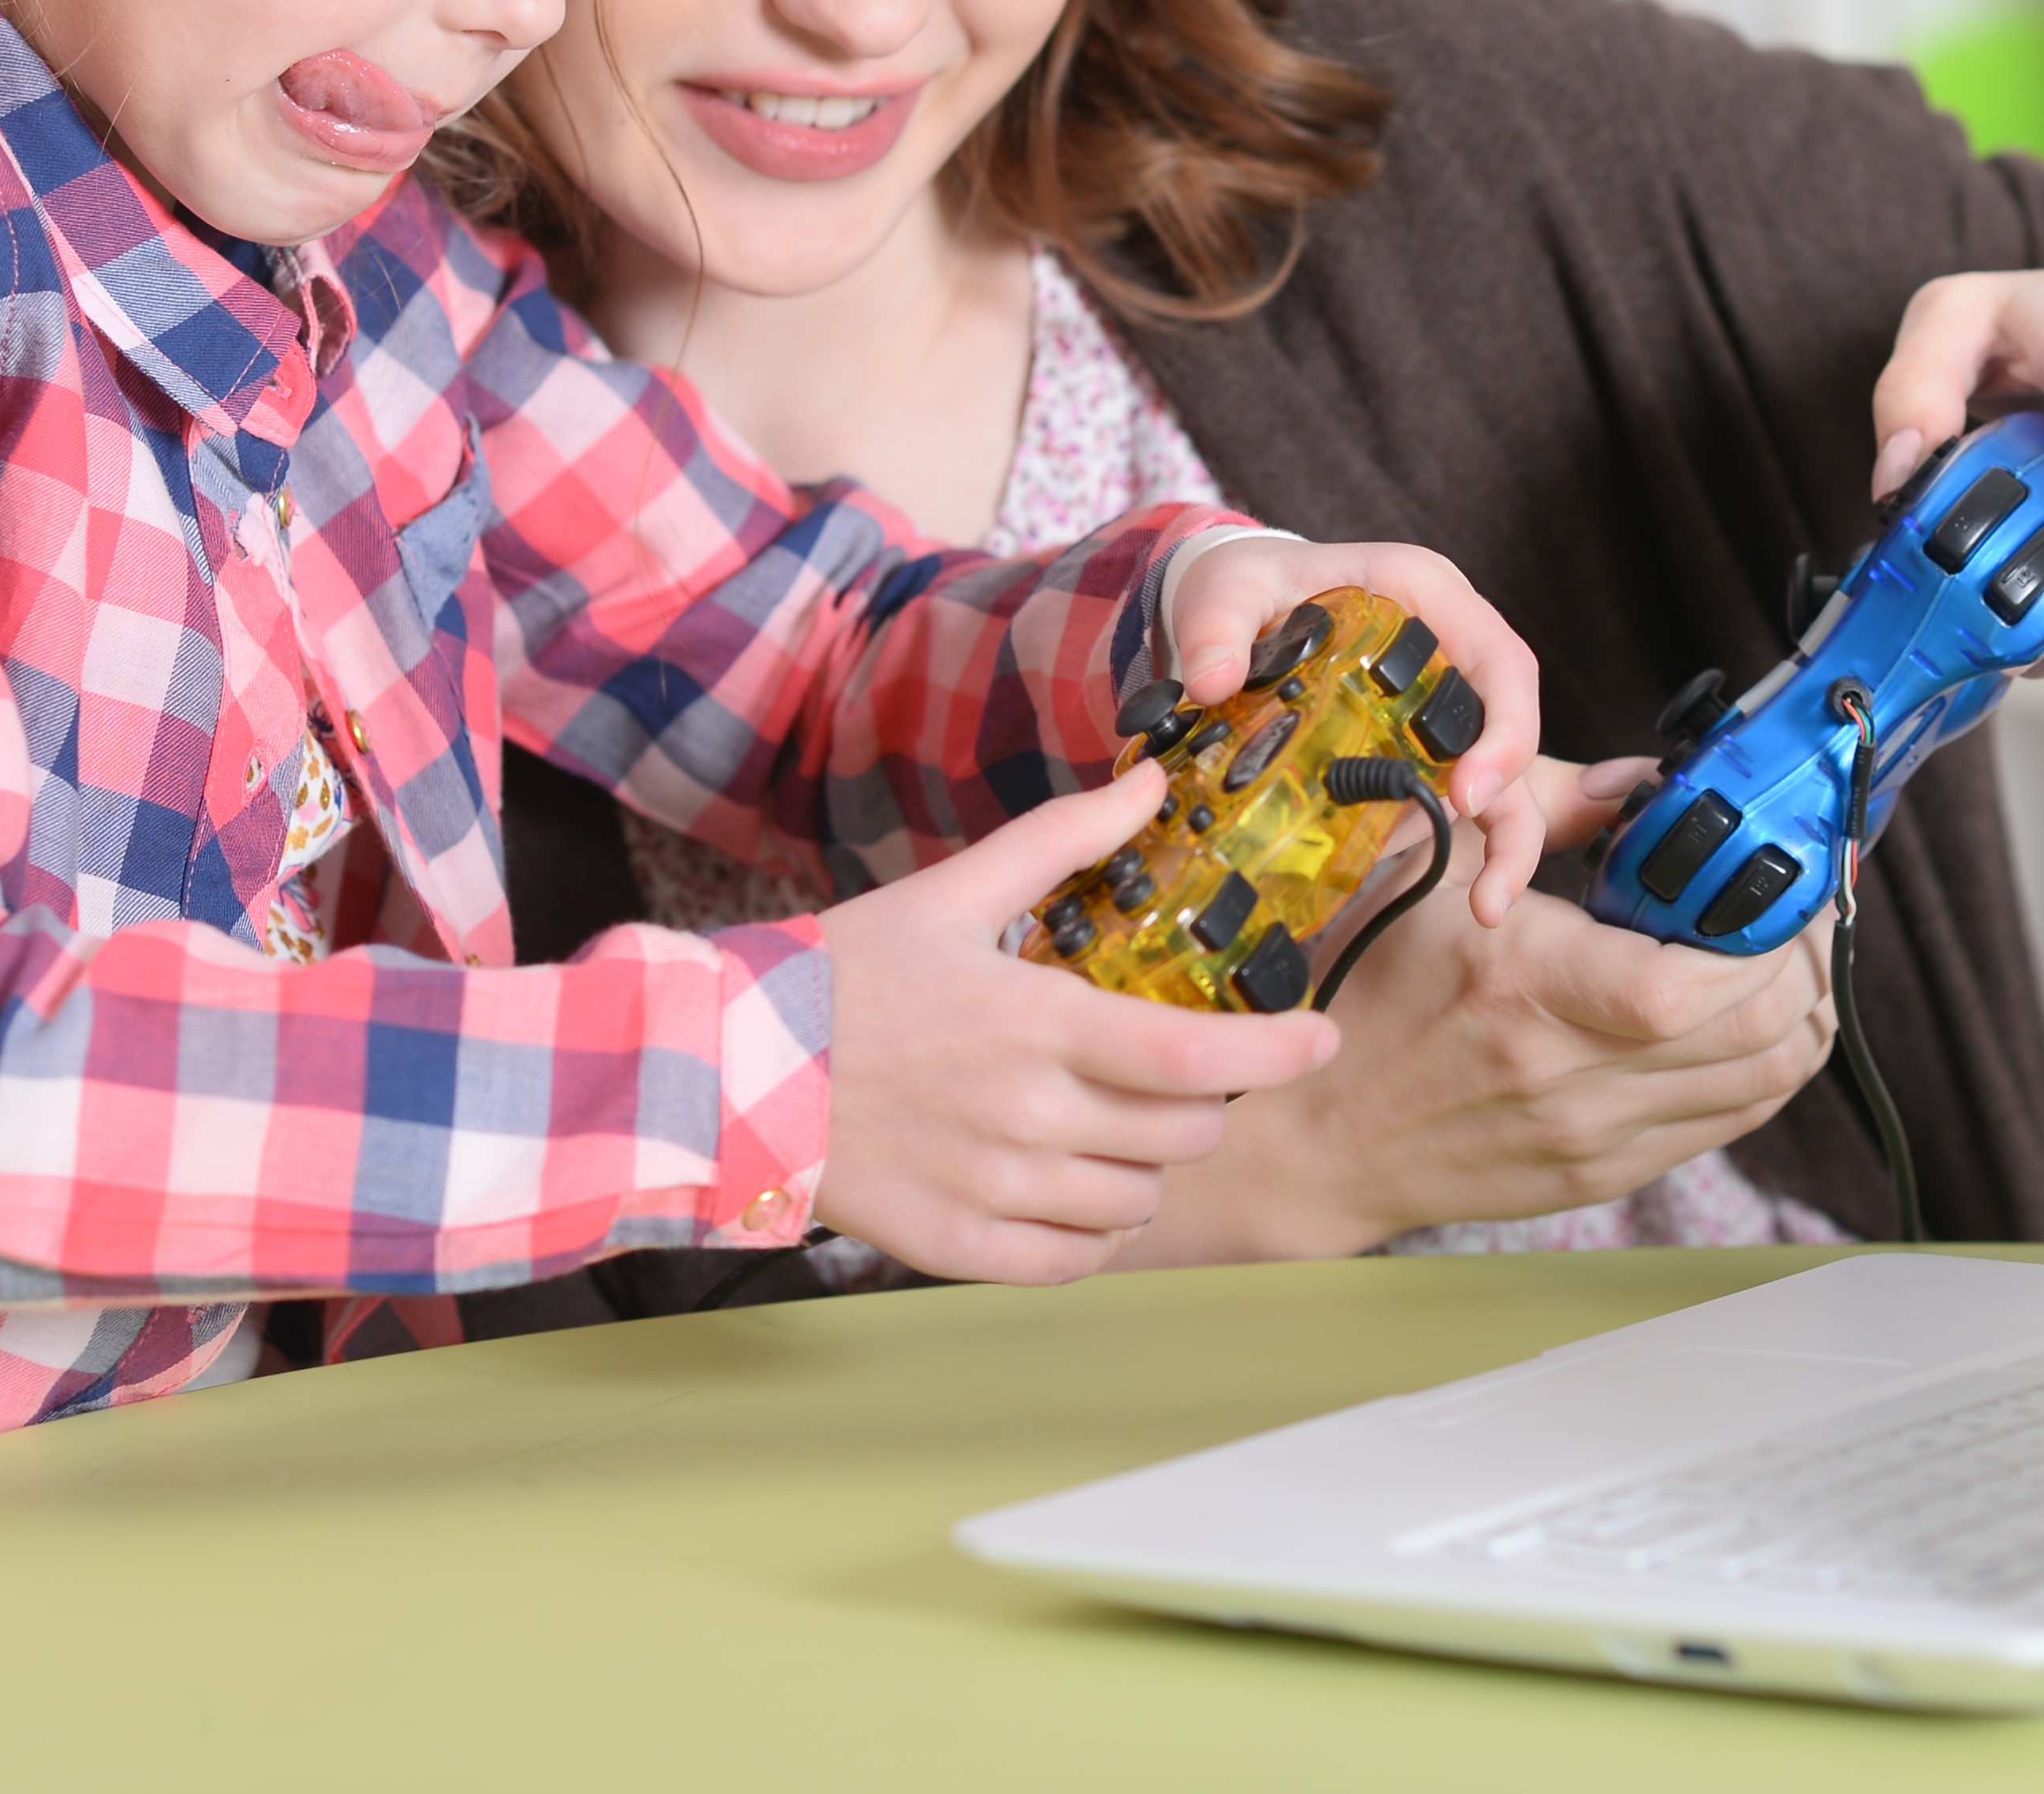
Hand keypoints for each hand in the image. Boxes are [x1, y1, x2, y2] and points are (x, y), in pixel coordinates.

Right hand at [809, 762, 1341, 1283]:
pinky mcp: (956, 1247)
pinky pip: (1073, 1261)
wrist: (723, 1071)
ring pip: (1137, 1204)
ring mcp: (992, 1188)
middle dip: (1198, 1103)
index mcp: (1033, 1022)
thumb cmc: (840, 977)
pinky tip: (1070, 1191)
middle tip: (1168, 1075)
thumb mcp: (952, 891)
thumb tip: (1155, 782)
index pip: (1192, 1056)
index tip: (1320, 1039)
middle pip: (1181, 1135)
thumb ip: (1063, 839)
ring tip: (1108, 1129)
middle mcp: (1024, 1115)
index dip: (1276, 1053)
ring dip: (1146, 1167)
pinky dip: (1092, 1234)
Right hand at [1110, 758, 1838, 1264]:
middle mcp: (1570, 1073)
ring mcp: (1593, 1136)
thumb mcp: (1430, 861)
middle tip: (1800, 904)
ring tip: (1787, 956)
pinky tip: (1744, 1018)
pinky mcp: (1603, 1175)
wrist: (1309, 1136)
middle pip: (1763, 1032)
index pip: (1701, 980)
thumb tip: (1648, 783)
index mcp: (1526, 982)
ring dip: (1802, 1013)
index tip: (1785, 874)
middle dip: (1807, 957)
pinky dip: (1765, 1067)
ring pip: (1769, 1084)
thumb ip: (1546, 803)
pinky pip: (1731, 1123)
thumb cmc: (1360, 984)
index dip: (1772, 927)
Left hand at [1159, 533, 1543, 925]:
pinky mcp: (1415, 744)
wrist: (1234, 602)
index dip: (1505, 728)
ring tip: (1487, 909)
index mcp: (1424, 594)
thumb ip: (1215, 627)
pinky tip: (1439, 891)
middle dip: (1510, 803)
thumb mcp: (1225, 590)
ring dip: (1502, 841)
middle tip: (1491, 881)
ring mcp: (1436, 701)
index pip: (1500, 660)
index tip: (1470, 793)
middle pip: (1511, 725)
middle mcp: (1449, 647)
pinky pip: (1449, 794)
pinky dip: (1448, 839)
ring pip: (1498, 771)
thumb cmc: (1247, 583)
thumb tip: (1211, 681)